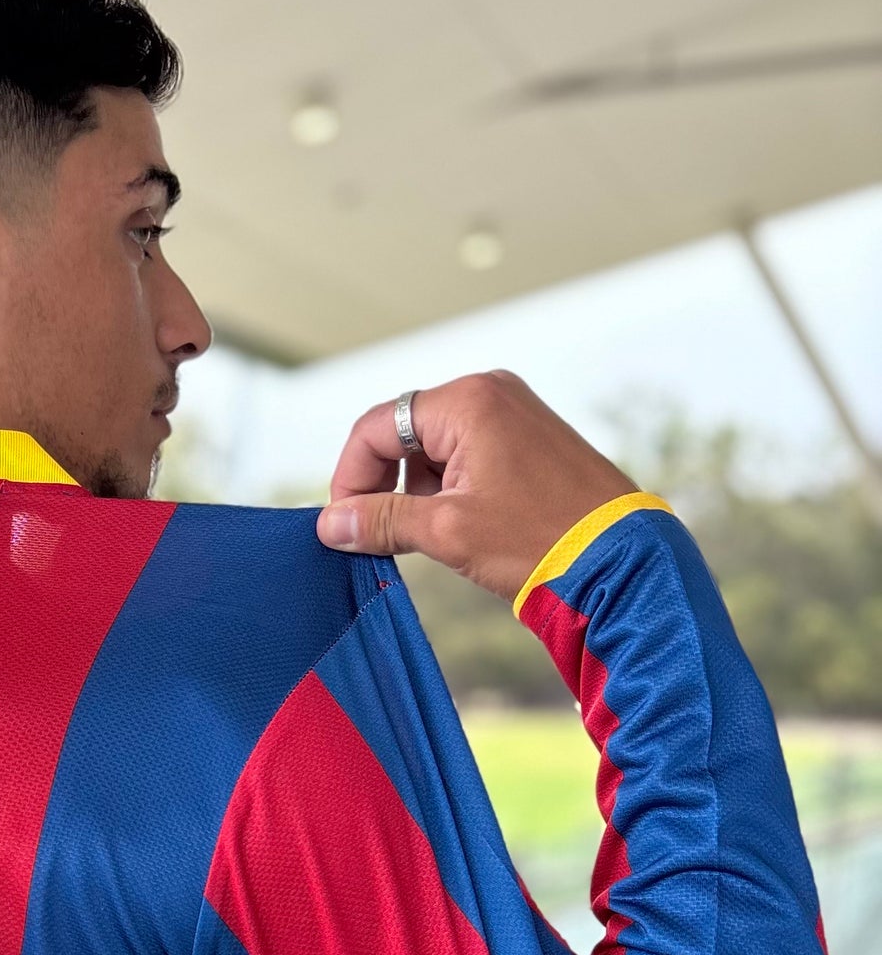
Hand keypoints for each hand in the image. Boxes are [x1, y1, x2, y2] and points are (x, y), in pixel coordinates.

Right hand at [316, 373, 634, 602]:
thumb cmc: (541, 539)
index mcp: (468, 400)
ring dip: (416, 494)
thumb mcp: (447, 531)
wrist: (622, 561)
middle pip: (403, 434)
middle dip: (384, 486)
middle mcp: (491, 394)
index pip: (376, 427)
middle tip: (378, 537)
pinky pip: (466, 457)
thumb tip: (331, 524)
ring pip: (433, 450)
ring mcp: (514, 415)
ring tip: (428, 539)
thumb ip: (381, 521)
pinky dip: (448, 492)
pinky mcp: (529, 442)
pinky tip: (457, 530)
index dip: (350, 478)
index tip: (345, 526)